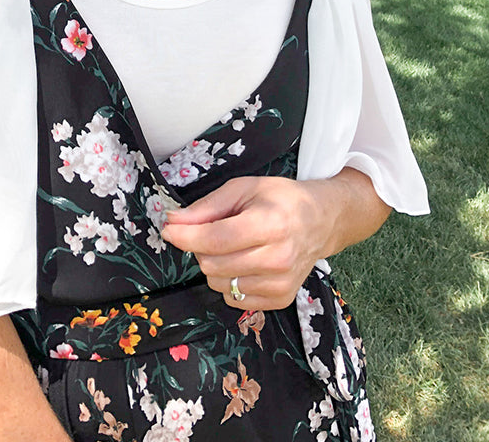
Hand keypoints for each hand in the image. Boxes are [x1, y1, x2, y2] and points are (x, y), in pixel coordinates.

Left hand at [160, 175, 327, 310]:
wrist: (320, 221)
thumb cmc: (279, 199)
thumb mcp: (242, 188)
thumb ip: (206, 207)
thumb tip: (173, 221)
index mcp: (270, 224)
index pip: (215, 240)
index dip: (185, 236)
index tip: (168, 229)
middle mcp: (278, 258)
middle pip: (213, 264)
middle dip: (200, 247)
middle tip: (211, 231)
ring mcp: (280, 283)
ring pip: (219, 284)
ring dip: (214, 265)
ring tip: (233, 246)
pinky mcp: (280, 300)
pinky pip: (234, 299)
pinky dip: (229, 281)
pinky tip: (243, 262)